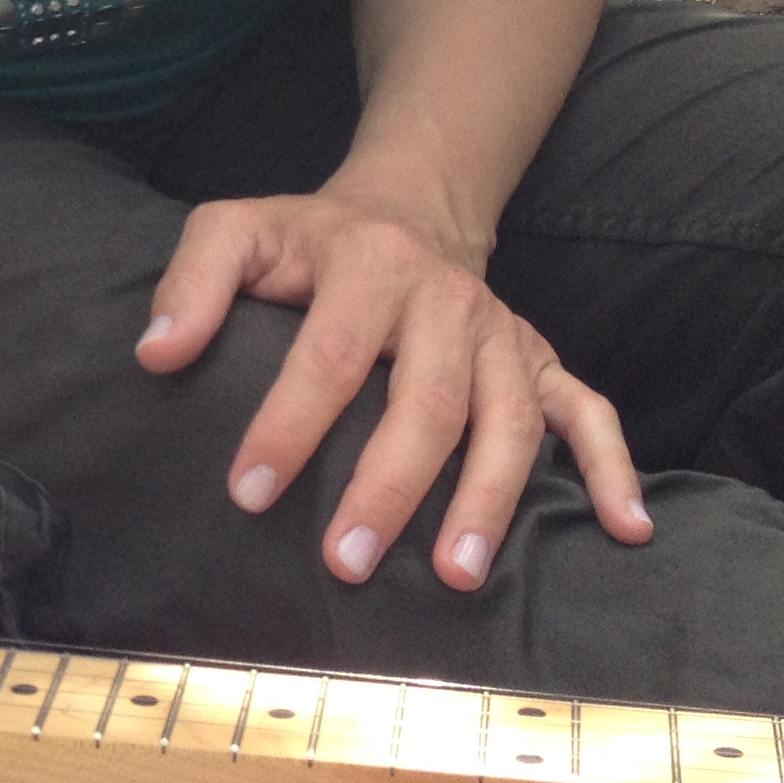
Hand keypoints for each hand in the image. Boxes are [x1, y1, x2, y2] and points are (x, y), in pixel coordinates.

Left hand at [134, 188, 650, 588]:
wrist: (408, 207)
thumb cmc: (310, 239)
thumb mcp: (238, 229)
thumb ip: (192, 282)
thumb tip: (156, 354)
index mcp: (369, 265)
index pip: (329, 354)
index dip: (289, 425)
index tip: (249, 492)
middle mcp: (447, 300)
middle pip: (428, 402)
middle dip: (388, 487)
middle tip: (346, 564)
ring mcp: (503, 334)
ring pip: (508, 422)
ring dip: (487, 501)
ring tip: (454, 575)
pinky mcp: (540, 359)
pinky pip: (589, 412)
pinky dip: (615, 468)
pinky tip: (626, 529)